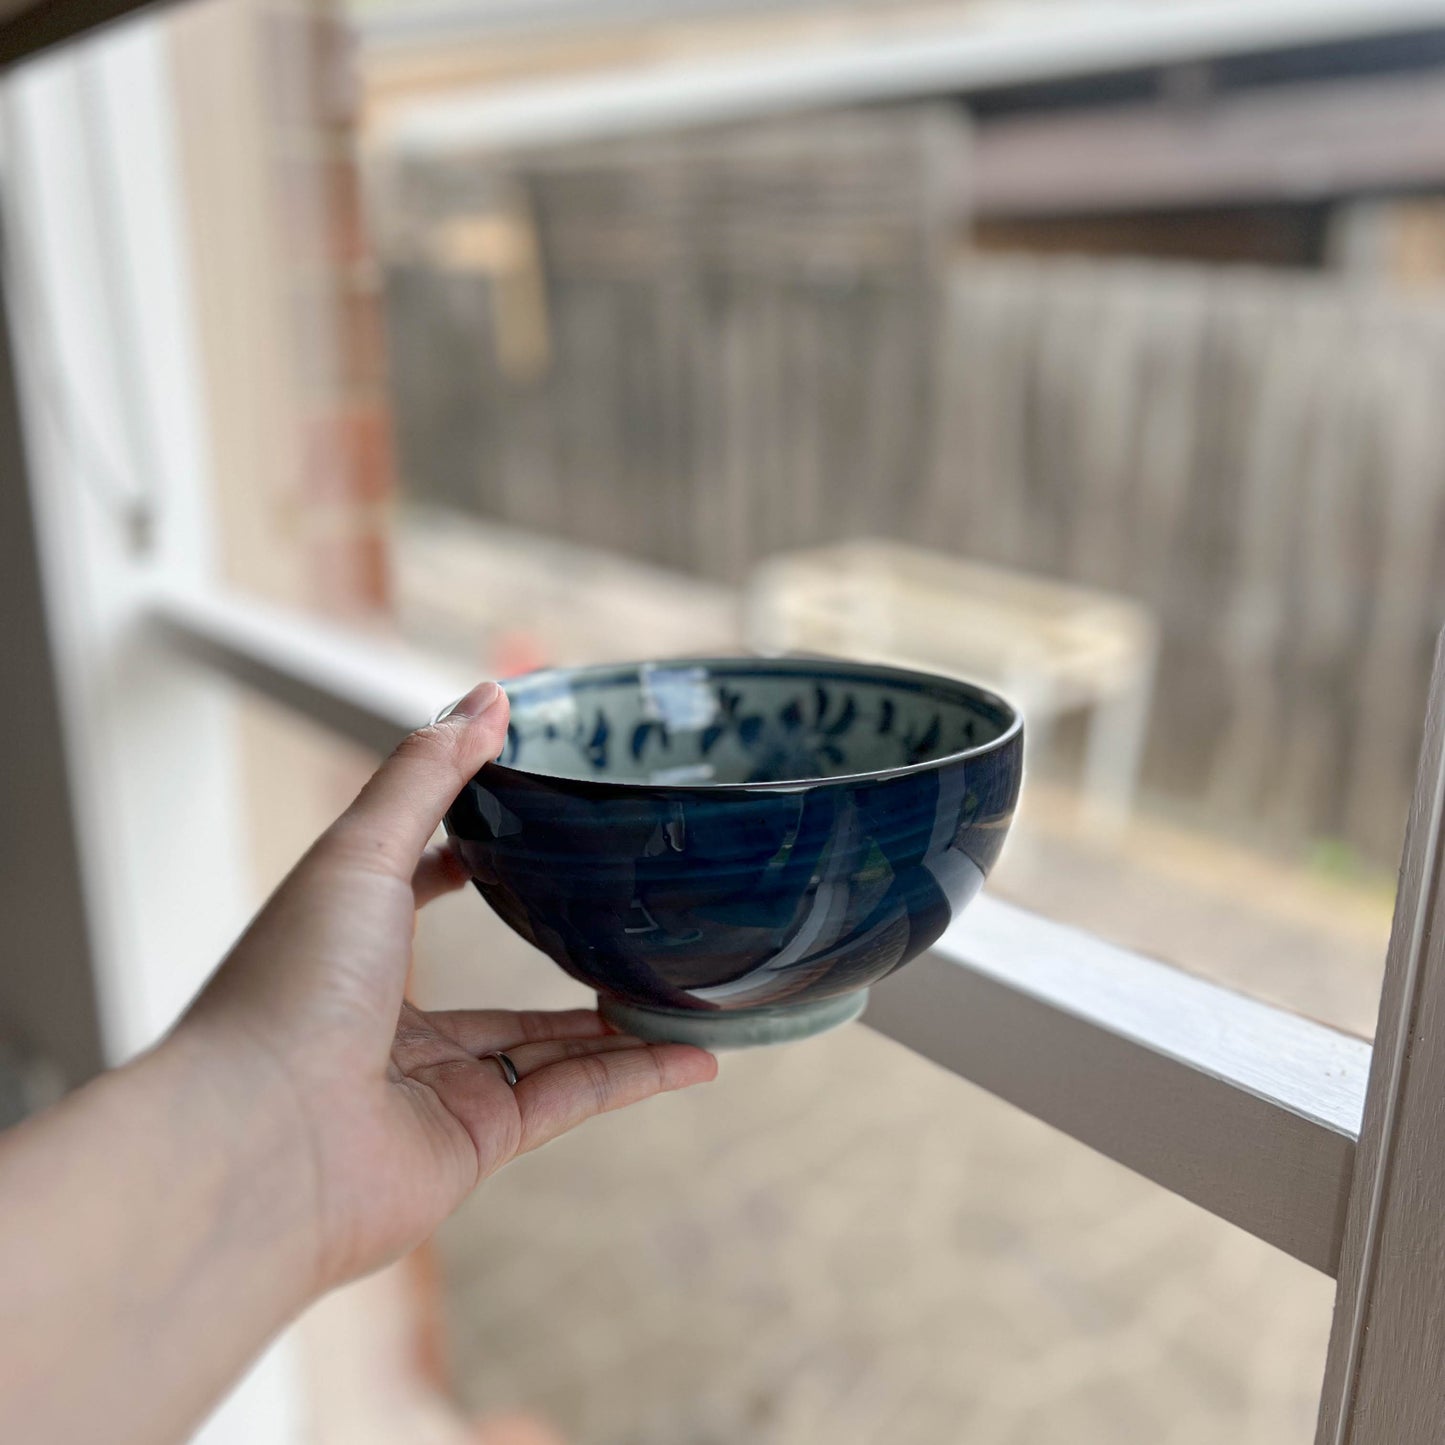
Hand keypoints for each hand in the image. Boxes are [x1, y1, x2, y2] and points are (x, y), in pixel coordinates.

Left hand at [179, 679, 716, 1294]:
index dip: (457, 868)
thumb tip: (488, 694)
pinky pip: (571, 1100)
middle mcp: (390, 1030)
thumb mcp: (361, 853)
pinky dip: (635, 1079)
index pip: (413, 903)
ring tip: (685, 988)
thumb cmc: (292, 986)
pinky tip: (697, 1057)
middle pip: (495, 991)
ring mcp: (436, 1091)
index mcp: (349, 956)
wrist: (261, 1142)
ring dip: (618, 1022)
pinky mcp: (477, 1143)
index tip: (516, 836)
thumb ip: (427, 774)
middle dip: (558, 961)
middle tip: (629, 923)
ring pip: (548, 1049)